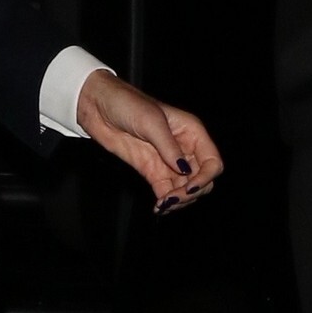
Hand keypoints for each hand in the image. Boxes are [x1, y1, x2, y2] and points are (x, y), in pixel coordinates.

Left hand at [75, 69, 223, 211]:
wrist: (99, 107)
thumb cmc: (127, 104)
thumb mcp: (151, 122)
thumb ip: (169, 147)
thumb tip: (185, 170)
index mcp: (192, 133)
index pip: (212, 162)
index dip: (206, 178)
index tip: (189, 187)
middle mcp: (184, 149)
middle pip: (202, 179)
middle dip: (192, 193)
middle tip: (173, 199)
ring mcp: (168, 162)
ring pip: (185, 189)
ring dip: (178, 201)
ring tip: (163, 205)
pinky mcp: (152, 171)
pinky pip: (166, 191)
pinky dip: (165, 202)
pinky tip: (158, 208)